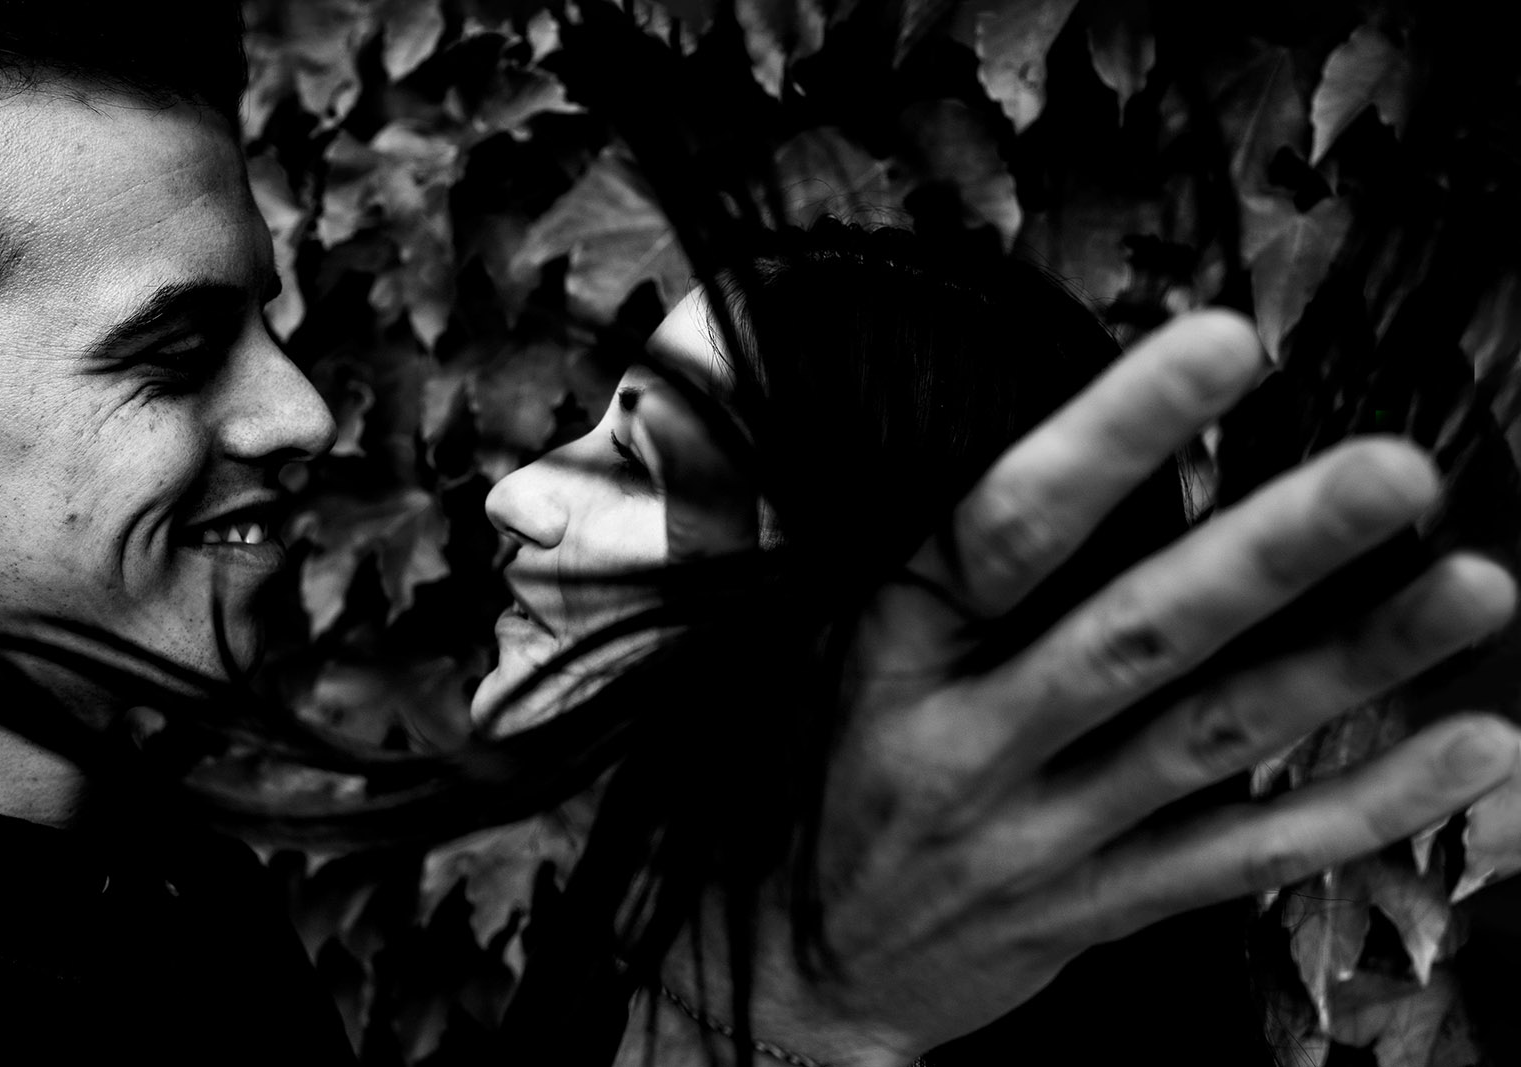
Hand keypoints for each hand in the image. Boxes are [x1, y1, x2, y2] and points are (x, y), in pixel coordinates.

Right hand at [645, 311, 1520, 1066]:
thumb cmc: (804, 784)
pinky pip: (1242, 859)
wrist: (797, 971)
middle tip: (1393, 471)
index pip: (1007, 530)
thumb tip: (822, 421)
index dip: (1112, 436)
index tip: (1217, 346)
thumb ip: (829, 544)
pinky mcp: (1104, 905)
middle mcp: (976, 742)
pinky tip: (1467, 748)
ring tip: (1475, 588)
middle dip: (1270, 552)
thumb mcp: (791, 654)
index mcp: (897, 654)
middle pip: (1136, 638)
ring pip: (1214, 740)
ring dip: (1350, 664)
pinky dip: (1362, 805)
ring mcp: (1047, 834)